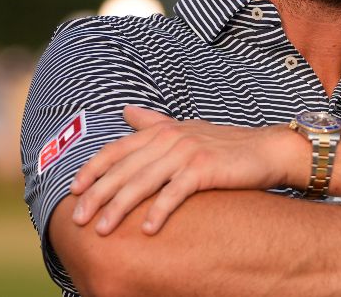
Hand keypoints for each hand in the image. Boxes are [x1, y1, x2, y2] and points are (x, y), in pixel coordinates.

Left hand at [70, 105, 300, 235]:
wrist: (266, 150)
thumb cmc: (225, 144)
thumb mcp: (186, 129)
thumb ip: (153, 122)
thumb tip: (126, 110)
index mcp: (162, 131)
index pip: (117, 149)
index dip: (92, 169)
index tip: (73, 190)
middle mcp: (170, 138)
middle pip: (124, 169)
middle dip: (97, 195)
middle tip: (78, 219)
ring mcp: (187, 152)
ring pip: (143, 182)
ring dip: (118, 207)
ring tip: (102, 230)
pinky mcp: (204, 168)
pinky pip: (175, 192)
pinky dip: (159, 211)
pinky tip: (146, 229)